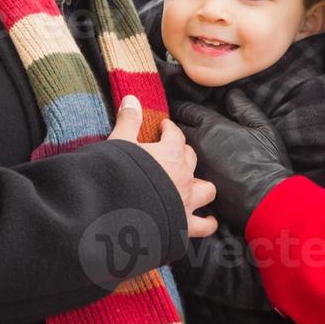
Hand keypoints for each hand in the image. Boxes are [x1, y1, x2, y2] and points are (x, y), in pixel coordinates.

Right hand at [110, 96, 217, 237]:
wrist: (117, 214)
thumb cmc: (117, 175)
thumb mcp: (119, 143)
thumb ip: (128, 121)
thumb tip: (132, 98)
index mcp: (170, 154)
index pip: (175, 135)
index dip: (170, 129)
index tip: (163, 127)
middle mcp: (183, 176)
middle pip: (191, 158)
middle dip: (183, 153)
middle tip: (172, 153)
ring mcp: (186, 201)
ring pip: (206, 189)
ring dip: (201, 186)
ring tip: (194, 185)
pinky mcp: (183, 224)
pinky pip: (203, 226)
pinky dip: (207, 223)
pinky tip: (208, 221)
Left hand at [170, 90, 292, 235]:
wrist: (264, 199)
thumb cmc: (266, 162)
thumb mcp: (261, 128)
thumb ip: (243, 107)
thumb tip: (231, 93)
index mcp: (212, 127)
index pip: (185, 110)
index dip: (182, 106)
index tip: (180, 106)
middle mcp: (197, 144)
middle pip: (175, 129)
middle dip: (174, 124)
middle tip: (175, 122)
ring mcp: (192, 165)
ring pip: (175, 150)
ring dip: (174, 145)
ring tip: (175, 143)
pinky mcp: (194, 184)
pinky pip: (181, 169)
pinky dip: (180, 165)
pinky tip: (183, 166)